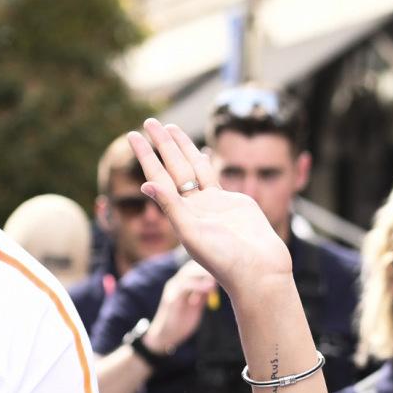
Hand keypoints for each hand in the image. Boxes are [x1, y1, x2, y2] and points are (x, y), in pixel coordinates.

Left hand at [127, 121, 289, 301]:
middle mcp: (192, 208)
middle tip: (149, 121)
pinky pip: (212, 177)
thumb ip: (171, 207)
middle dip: (161, 144)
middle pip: (173, 168)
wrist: (259, 270)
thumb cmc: (225, 258)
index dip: (146, 157)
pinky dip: (204, 163)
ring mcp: (212, 204)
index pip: (158, 178)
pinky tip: (196, 152)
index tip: (133, 135)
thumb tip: (146, 184)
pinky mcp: (232, 203)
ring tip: (169, 128)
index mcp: (179, 215)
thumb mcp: (193, 233)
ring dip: (180, 148)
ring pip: (192, 168)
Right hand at [149, 261, 217, 351]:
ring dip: (204, 274)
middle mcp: (176, 283)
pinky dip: (198, 285)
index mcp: (182, 283)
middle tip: (225, 270)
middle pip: (191, 267)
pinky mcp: (172, 299)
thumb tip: (215, 283)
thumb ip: (203, 294)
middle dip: (208, 267)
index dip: (209, 266)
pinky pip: (185, 286)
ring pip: (188, 274)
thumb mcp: (196, 305)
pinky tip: (210, 288)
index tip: (225, 269)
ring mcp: (173, 290)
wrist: (165, 336)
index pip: (194, 267)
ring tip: (218, 278)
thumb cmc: (182, 321)